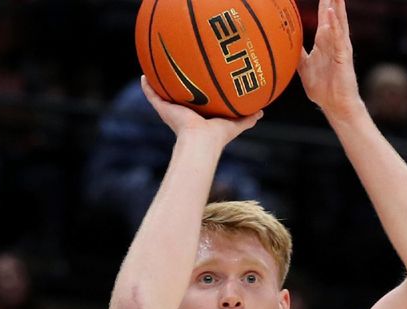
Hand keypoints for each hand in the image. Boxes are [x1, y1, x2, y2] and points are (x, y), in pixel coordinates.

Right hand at [140, 76, 262, 146]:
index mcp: (199, 116)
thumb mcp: (235, 124)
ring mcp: (172, 111)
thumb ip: (247, 118)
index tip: (197, 81)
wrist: (201, 141)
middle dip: (178, 86)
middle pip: (179, 97)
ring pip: (163, 95)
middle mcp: (184, 113)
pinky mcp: (164, 110)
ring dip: (159, 84)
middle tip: (176, 70)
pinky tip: (144, 75)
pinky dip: (147, 87)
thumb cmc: (218, 136)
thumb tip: (262, 112)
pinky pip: (153, 96)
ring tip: (155, 69)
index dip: (197, 93)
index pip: (197, 102)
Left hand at [298, 0, 361, 118]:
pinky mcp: (343, 56)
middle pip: (333, 15)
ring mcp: (340, 48)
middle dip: (331, 1)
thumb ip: (298, 54)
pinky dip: (335, 25)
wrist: (335, 105)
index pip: (325, 19)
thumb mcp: (304, 68)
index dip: (323, 5)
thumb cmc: (322, 89)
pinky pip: (338, 38)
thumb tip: (285, 45)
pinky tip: (331, 13)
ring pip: (338, 22)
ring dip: (336, 6)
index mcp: (325, 43)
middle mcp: (334, 42)